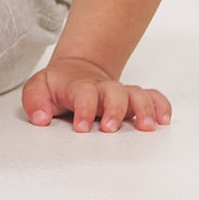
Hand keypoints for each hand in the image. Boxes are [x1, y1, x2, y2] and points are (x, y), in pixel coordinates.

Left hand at [21, 56, 171, 133]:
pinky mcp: (133, 98)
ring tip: (146, 127)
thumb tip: (40, 118)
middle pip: (115, 92)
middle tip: (110, 128)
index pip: (83, 94)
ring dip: (143, 109)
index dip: (84, 109)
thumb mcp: (38, 89)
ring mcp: (120, 93)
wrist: (76, 71)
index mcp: (79, 86)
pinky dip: (161, 106)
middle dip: (114, 110)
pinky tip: (164, 120)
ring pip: (137, 94)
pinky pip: (153, 97)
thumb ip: (35, 101)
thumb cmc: (58, 86)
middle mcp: (103, 89)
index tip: (81, 128)